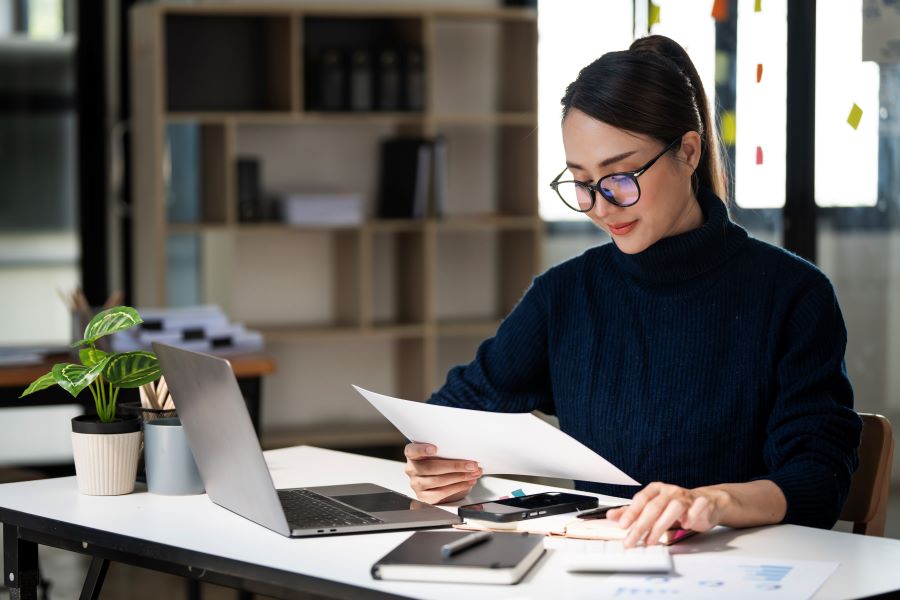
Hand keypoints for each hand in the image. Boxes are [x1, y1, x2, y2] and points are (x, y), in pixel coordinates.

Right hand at [404, 443, 482, 503]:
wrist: (439, 481)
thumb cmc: (439, 462)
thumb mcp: (440, 453)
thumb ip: (446, 451)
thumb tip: (467, 452)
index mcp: (412, 454)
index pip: (412, 450)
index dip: (422, 450)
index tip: (434, 449)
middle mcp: (411, 469)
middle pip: (431, 467)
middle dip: (455, 466)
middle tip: (471, 465)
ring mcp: (416, 484)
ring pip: (438, 481)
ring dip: (460, 477)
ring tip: (473, 473)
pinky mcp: (424, 497)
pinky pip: (442, 493)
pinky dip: (458, 487)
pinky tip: (467, 482)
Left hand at [605, 482, 727, 547]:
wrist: (705, 503)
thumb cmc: (674, 506)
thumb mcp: (651, 508)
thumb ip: (632, 512)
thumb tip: (611, 516)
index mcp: (656, 489)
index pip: (641, 499)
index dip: (631, 512)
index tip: (622, 526)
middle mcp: (670, 491)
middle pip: (654, 507)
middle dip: (641, 526)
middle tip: (632, 540)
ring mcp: (686, 496)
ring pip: (673, 508)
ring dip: (661, 526)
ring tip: (651, 541)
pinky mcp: (701, 503)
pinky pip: (697, 507)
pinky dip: (691, 516)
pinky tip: (684, 525)